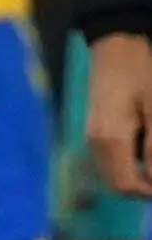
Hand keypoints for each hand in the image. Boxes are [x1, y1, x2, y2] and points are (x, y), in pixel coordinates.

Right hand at [88, 31, 151, 199]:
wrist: (116, 47)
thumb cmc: (142, 73)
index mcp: (111, 139)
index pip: (126, 185)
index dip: (149, 192)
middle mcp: (96, 142)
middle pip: (117, 184)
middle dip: (143, 186)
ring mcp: (92, 136)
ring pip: (112, 174)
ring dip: (136, 176)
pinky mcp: (94, 130)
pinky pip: (109, 161)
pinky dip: (128, 165)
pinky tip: (144, 149)